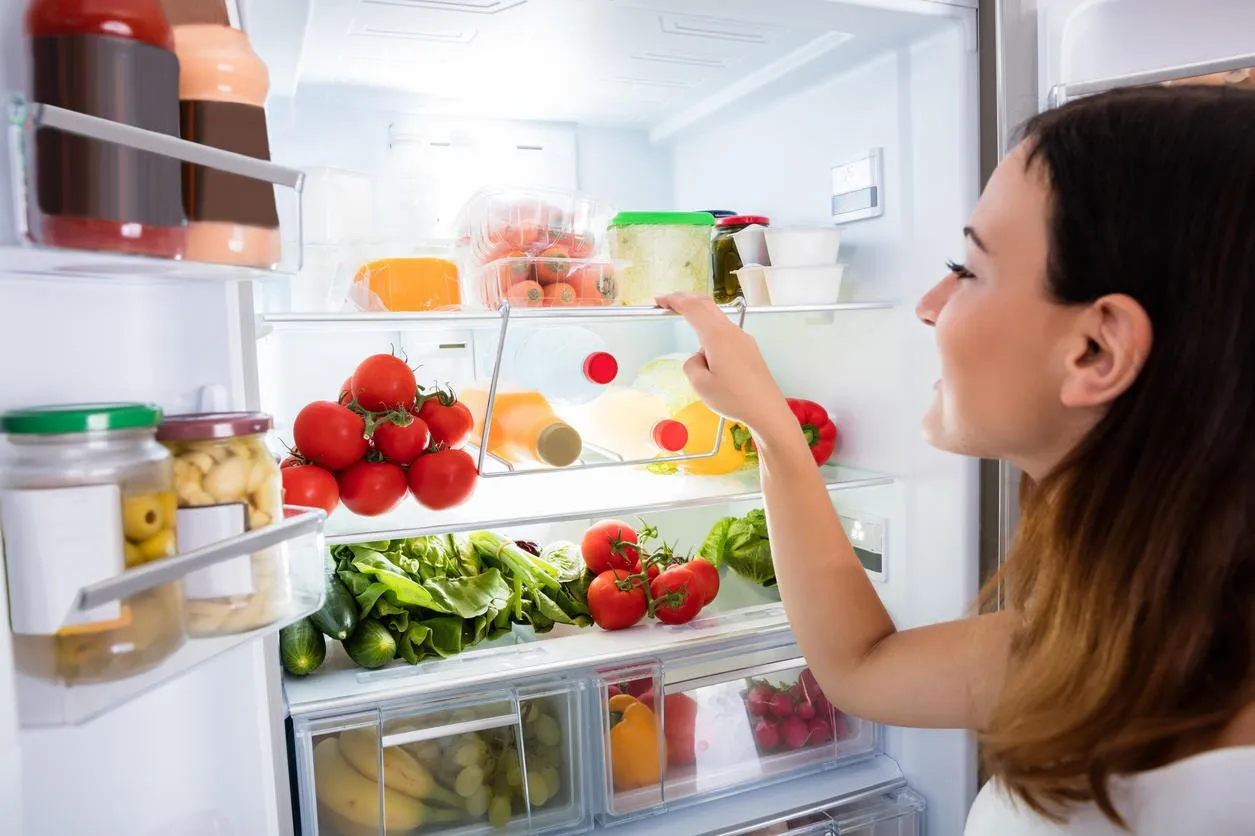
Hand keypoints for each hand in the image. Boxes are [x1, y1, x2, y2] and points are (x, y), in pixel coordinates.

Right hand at [655, 293, 788, 432]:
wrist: (766, 410)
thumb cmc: (734, 399)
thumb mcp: (700, 385)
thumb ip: (691, 364)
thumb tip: (699, 358)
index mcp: (717, 336)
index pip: (692, 308)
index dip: (674, 300)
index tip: (660, 300)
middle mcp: (732, 332)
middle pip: (706, 305)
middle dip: (686, 299)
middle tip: (669, 302)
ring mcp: (743, 339)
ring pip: (717, 318)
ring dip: (699, 316)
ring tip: (688, 327)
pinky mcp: (749, 349)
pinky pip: (726, 333)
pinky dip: (711, 331)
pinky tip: (708, 350)